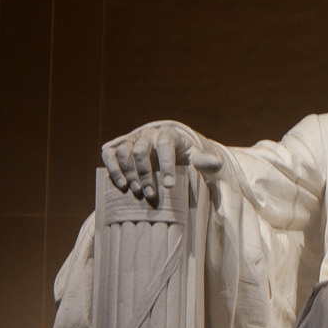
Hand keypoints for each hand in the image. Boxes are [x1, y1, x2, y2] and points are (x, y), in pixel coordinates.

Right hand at [100, 121, 220, 201]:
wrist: (163, 147)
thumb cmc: (181, 154)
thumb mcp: (194, 157)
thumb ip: (203, 161)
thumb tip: (217, 164)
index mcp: (167, 134)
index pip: (165, 146)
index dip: (166, 165)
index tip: (169, 186)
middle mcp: (147, 134)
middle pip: (140, 150)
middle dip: (145, 174)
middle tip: (151, 194)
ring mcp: (130, 139)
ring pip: (124, 152)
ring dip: (129, 173)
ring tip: (137, 191)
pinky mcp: (117, 146)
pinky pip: (109, 154)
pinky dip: (112, 168)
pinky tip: (121, 184)